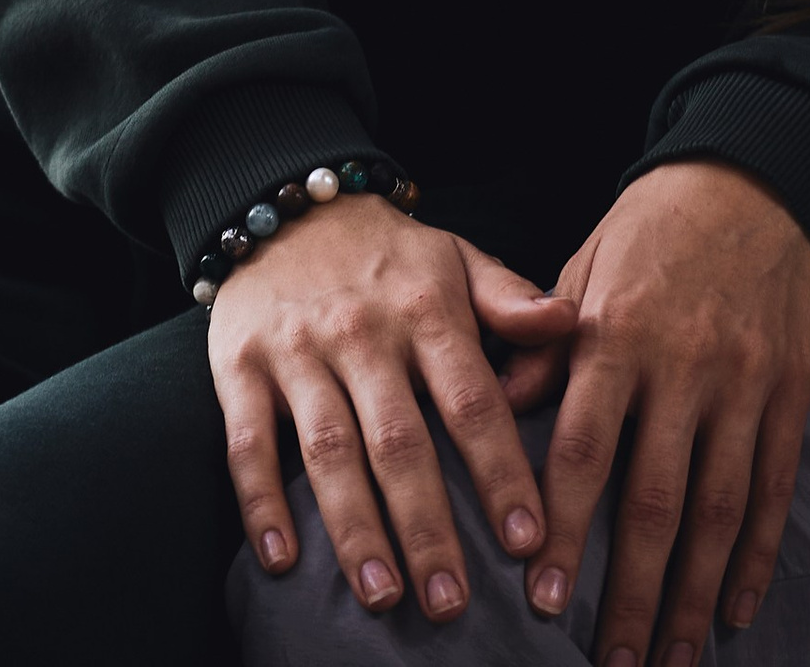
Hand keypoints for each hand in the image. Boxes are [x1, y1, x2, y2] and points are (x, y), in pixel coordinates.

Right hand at [209, 194, 576, 617]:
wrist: (287, 208)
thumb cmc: (388, 254)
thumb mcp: (457, 259)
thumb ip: (511, 299)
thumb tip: (570, 322)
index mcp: (427, 310)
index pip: (472, 400)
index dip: (500, 470)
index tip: (528, 537)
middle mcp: (365, 335)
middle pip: (400, 442)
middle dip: (429, 526)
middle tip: (453, 602)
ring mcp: (299, 355)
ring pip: (329, 453)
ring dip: (355, 530)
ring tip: (383, 596)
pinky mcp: (240, 371)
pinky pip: (248, 445)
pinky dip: (262, 505)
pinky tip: (283, 562)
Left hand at [528, 160, 809, 666]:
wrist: (761, 170)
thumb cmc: (657, 225)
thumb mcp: (587, 264)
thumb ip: (541, 343)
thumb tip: (495, 410)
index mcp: (618, 331)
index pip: (585, 449)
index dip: (566, 530)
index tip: (544, 601)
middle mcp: (684, 362)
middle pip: (655, 499)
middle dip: (631, 592)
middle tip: (609, 665)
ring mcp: (745, 378)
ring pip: (720, 506)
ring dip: (695, 595)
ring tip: (672, 660)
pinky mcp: (791, 384)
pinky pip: (777, 482)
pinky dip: (759, 552)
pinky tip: (740, 607)